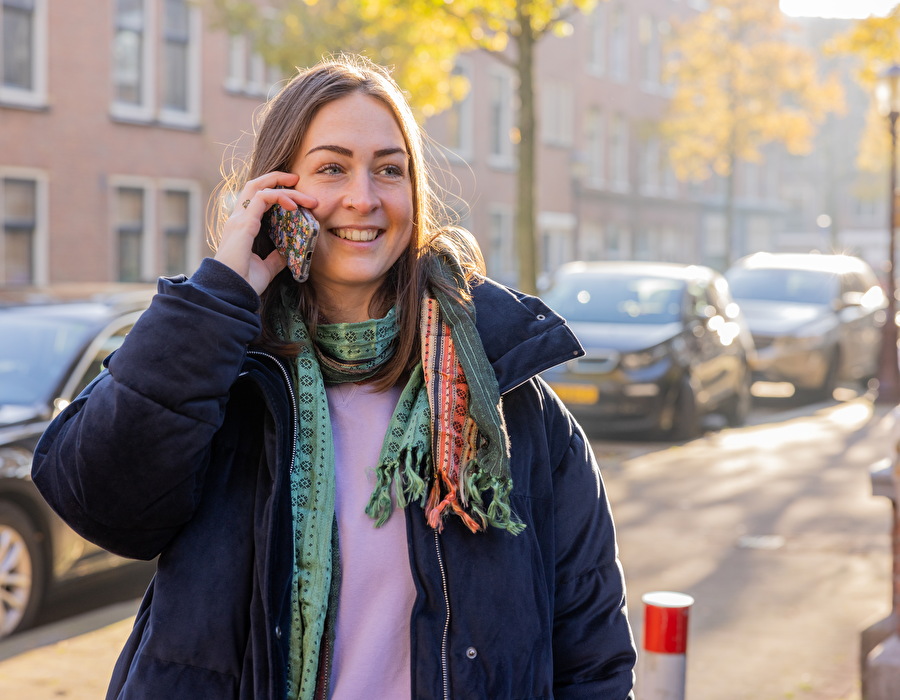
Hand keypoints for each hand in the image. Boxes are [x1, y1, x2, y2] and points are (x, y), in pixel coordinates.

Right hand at [215, 172, 317, 294]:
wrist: (231, 293)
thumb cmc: (244, 283)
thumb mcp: (266, 268)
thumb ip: (276, 258)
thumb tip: (290, 252)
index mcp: (242, 227)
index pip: (255, 199)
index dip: (274, 191)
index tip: (295, 194)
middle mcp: (238, 219)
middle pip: (255, 186)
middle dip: (277, 179)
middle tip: (297, 179)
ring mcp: (239, 220)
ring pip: (260, 188)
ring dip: (285, 188)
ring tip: (305, 197)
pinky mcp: (243, 224)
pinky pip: (262, 197)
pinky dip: (279, 196)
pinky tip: (293, 206)